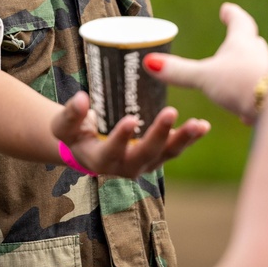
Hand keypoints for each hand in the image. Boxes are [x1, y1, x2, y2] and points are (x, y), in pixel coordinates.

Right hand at [52, 92, 209, 177]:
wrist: (86, 146)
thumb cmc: (73, 133)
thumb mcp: (63, 125)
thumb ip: (71, 113)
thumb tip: (82, 99)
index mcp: (100, 160)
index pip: (112, 151)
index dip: (121, 137)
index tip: (130, 119)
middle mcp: (124, 167)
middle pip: (145, 153)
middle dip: (159, 134)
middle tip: (170, 112)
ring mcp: (143, 164)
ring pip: (166, 154)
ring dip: (183, 139)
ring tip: (199, 124)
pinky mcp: (156, 157)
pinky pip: (175, 149)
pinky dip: (190, 138)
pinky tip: (204, 126)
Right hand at [145, 3, 267, 122]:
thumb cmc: (241, 84)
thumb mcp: (205, 78)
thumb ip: (179, 71)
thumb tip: (149, 62)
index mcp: (243, 42)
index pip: (239, 22)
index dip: (232, 15)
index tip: (227, 9)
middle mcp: (261, 54)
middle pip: (252, 43)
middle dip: (242, 42)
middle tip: (236, 40)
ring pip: (258, 68)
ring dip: (248, 71)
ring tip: (237, 79)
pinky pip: (262, 94)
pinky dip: (252, 98)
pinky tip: (247, 113)